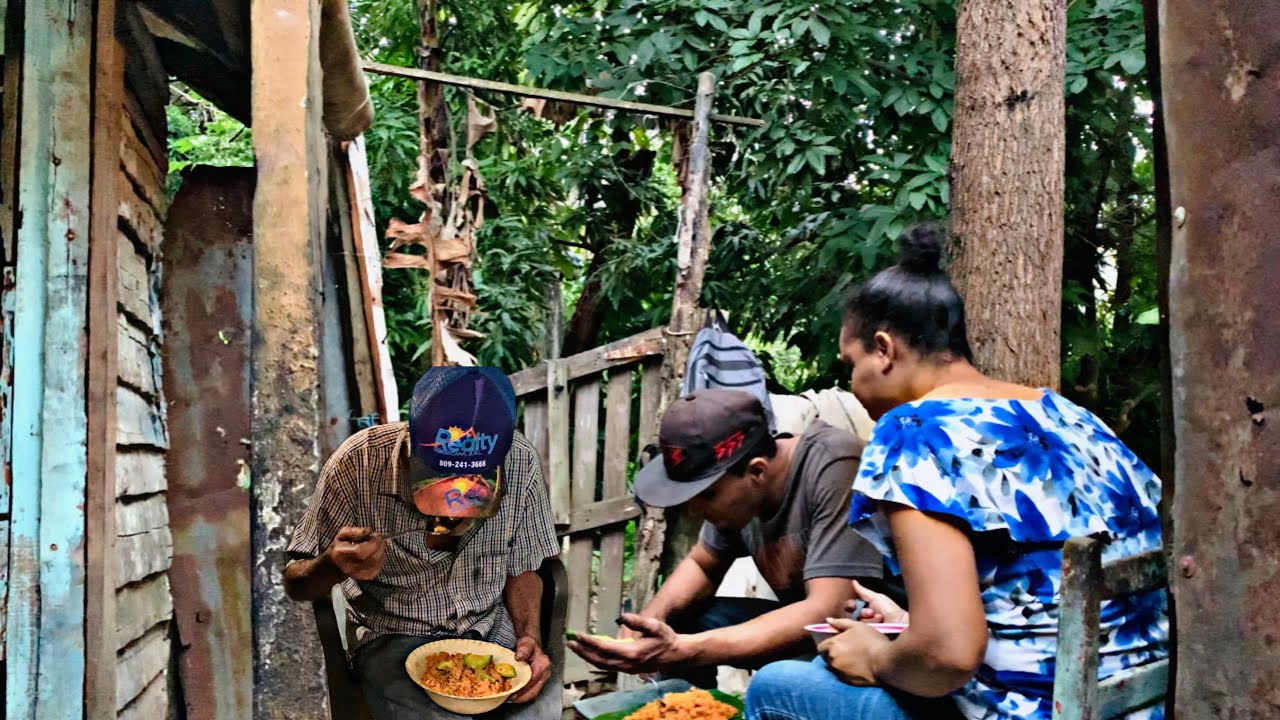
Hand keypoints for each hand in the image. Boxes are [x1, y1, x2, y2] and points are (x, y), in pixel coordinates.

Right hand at [328, 526, 386, 580]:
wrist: (337, 564)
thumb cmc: (341, 546)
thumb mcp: (343, 534)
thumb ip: (355, 531)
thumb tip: (368, 531)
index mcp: (341, 553)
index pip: (360, 551)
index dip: (372, 543)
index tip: (376, 535)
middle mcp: (349, 566)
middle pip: (371, 558)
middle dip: (379, 546)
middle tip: (378, 539)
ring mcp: (357, 574)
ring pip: (376, 563)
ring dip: (381, 551)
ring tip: (376, 545)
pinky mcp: (365, 577)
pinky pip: (378, 567)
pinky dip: (381, 558)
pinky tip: (376, 553)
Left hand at [507, 637, 549, 703]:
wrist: (531, 646)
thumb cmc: (528, 644)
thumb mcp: (525, 643)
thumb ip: (523, 649)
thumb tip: (518, 656)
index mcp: (543, 664)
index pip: (532, 680)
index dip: (522, 688)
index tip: (511, 692)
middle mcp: (545, 673)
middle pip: (534, 691)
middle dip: (520, 697)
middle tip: (508, 699)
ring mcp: (543, 679)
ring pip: (533, 693)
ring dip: (521, 698)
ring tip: (509, 699)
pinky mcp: (539, 682)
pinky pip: (531, 692)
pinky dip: (522, 696)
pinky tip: (513, 695)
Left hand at [568, 614, 687, 674]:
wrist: (675, 655)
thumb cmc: (665, 638)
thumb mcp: (655, 626)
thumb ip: (638, 621)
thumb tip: (623, 617)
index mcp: (631, 652)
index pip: (604, 648)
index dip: (589, 641)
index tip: (578, 634)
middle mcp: (626, 663)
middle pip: (599, 660)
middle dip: (583, 652)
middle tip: (570, 643)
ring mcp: (627, 669)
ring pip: (602, 665)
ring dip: (587, 657)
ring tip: (576, 648)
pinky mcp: (628, 669)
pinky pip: (608, 667)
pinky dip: (596, 661)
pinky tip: (590, 655)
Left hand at [817, 617, 890, 686]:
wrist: (885, 661)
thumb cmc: (872, 641)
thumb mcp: (857, 626)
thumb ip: (840, 623)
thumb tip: (828, 620)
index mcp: (832, 645)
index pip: (821, 647)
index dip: (827, 646)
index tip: (837, 644)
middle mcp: (832, 659)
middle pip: (827, 658)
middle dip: (833, 655)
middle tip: (847, 652)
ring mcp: (839, 672)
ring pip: (834, 667)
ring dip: (840, 664)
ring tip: (854, 660)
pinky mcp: (847, 682)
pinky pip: (843, 676)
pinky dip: (847, 672)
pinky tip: (858, 668)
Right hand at [845, 580, 908, 624]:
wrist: (898, 622)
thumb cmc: (890, 609)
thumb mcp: (876, 597)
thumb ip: (863, 591)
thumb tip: (854, 581)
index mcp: (865, 606)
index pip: (850, 605)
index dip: (851, 604)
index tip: (853, 604)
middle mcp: (864, 616)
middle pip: (852, 614)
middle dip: (861, 612)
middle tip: (870, 611)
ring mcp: (866, 625)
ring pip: (858, 621)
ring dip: (868, 617)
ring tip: (879, 617)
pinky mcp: (868, 633)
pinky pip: (863, 628)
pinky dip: (872, 623)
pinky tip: (880, 622)